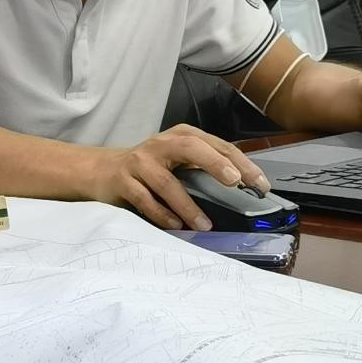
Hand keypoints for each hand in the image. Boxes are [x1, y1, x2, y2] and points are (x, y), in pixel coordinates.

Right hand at [87, 125, 270, 233]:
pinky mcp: (123, 180)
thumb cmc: (149, 168)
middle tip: (235, 183)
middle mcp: (161, 144)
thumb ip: (204, 167)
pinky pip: (144, 199)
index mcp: (182, 136)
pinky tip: (175, 226)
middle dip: (216, 164)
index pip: (217, 145)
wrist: (102, 170)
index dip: (241, 163)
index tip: (259, 184)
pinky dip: (161, 215)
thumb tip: (243, 188)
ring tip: (204, 224)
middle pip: (192, 149)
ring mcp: (140, 161)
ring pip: (167, 182)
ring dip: (187, 205)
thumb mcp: (178, 160)